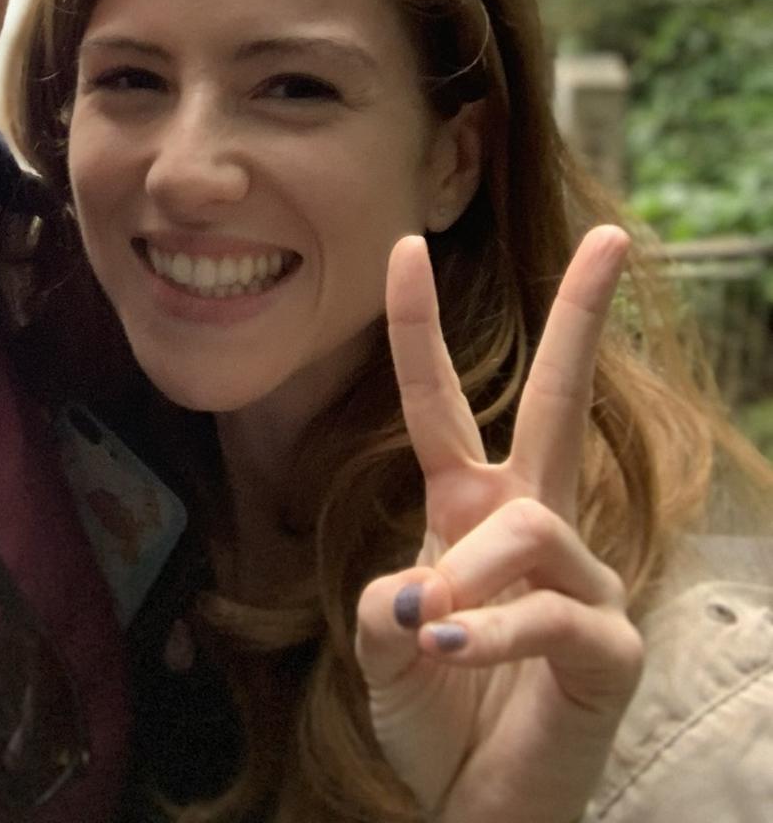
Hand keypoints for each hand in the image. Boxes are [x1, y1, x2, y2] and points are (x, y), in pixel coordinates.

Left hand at [355, 226, 644, 822]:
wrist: (475, 808)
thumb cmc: (436, 716)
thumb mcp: (387, 647)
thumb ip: (390, 603)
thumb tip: (427, 589)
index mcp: (470, 507)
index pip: (442, 402)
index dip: (418, 328)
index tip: (402, 246)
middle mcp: (532, 525)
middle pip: (559, 401)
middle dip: (582, 316)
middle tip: (617, 238)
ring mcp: (581, 582)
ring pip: (527, 528)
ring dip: (471, 576)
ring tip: (438, 629)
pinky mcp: (610, 647)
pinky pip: (551, 614)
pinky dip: (496, 633)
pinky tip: (461, 653)